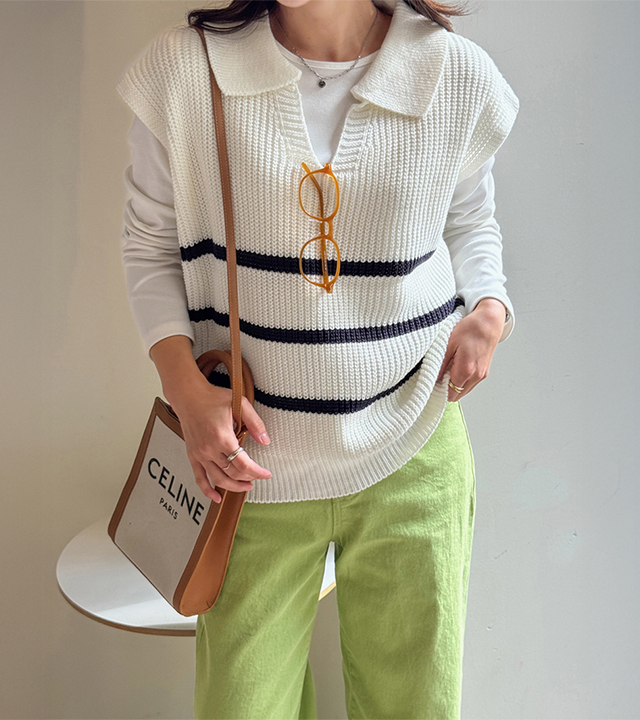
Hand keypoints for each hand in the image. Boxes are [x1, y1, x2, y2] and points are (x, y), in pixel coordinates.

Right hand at [169, 380, 272, 503]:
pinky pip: (199, 477)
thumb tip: (265, 440)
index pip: (243, 463)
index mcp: (222, 437)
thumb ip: (254, 422)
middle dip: (247, 478)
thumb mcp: (239, 404)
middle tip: (257, 478)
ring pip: (218, 479)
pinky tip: (216, 498)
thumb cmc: (213, 397)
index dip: (257, 472)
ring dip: (233, 487)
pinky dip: (207, 490)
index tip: (266, 474)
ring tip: (245, 487)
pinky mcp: (192, 455)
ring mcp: (199, 454)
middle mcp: (209, 449)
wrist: (188, 396)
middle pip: (232, 473)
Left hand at [437, 298, 505, 401]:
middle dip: (446, 389)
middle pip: (457, 395)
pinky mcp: (484, 372)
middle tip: (438, 376)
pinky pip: (470, 384)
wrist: (489, 323)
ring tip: (447, 370)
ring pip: (464, 391)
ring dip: (454, 385)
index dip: (439, 390)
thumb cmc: (470, 329)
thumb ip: (440, 363)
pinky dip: (461, 381)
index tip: (432, 383)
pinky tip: (456, 368)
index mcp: (466, 369)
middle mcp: (476, 375)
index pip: (450, 393)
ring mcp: (482, 375)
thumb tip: (433, 377)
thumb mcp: (449, 343)